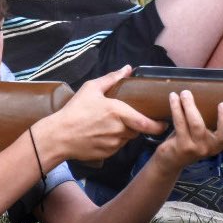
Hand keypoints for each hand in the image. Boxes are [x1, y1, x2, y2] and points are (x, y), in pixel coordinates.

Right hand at [39, 66, 165, 164]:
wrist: (58, 136)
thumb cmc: (74, 111)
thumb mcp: (91, 88)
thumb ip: (112, 78)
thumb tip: (127, 68)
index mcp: (118, 112)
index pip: (146, 123)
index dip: (158, 126)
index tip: (164, 123)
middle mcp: (119, 130)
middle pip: (137, 129)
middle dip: (136, 124)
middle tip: (128, 117)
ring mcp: (113, 144)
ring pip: (127, 138)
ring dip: (125, 132)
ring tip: (109, 124)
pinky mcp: (107, 153)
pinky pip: (117, 146)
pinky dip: (114, 140)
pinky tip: (101, 134)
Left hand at [153, 90, 222, 170]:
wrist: (171, 161)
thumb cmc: (191, 142)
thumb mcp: (208, 137)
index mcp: (220, 143)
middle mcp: (211, 148)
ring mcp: (197, 149)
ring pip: (197, 124)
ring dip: (191, 105)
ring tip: (186, 93)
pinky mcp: (182, 146)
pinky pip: (180, 123)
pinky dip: (176, 108)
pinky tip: (174, 97)